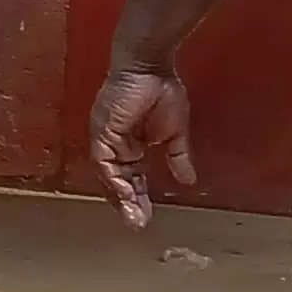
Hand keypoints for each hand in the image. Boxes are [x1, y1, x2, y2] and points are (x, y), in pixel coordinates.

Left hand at [89, 64, 195, 228]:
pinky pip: (105, 161)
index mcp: (128, 145)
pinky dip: (114, 179)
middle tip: (139, 224)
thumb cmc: (162, 90)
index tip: (146, 216)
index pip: (130, 178)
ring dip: (121, 197)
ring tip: (134, 217)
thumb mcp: (174, 132)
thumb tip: (188, 180)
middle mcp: (113, 145)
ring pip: (109, 176)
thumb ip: (178, 156)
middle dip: (128, 204)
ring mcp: (105, 139)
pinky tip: (126, 194)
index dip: (138, 197)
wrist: (151, 66)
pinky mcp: (102, 131)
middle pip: (117, 181)